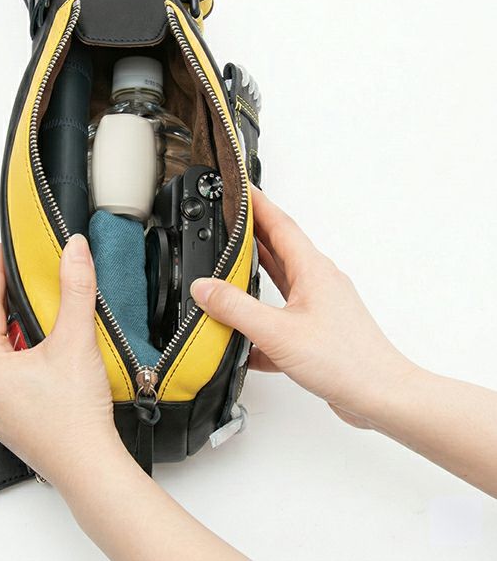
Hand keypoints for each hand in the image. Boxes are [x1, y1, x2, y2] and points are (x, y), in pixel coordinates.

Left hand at [0, 236, 126, 487]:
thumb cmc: (75, 419)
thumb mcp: (75, 340)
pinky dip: (16, 351)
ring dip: (11, 326)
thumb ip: (75, 288)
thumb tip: (74, 252)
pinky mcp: (3, 414)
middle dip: (2, 299)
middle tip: (16, 272)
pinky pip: (1, 370)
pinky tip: (38, 344)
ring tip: (30, 305)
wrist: (89, 467)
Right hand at [191, 187, 417, 427]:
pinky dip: (261, 320)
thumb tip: (204, 288)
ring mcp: (319, 306)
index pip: (279, 224)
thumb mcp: (278, 332)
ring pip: (280, 281)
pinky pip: (282, 316)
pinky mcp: (317, 331)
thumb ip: (236, 308)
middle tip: (228, 221)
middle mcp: (317, 282)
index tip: (239, 189)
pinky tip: (243, 338)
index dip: (257, 204)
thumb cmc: (346, 361)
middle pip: (278, 248)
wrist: (381, 396)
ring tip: (229, 266)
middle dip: (251, 233)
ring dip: (256, 272)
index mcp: (312, 270)